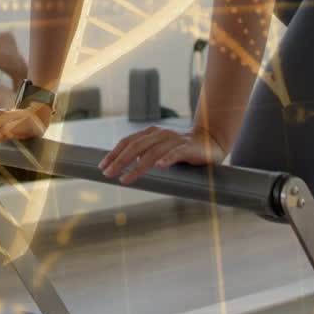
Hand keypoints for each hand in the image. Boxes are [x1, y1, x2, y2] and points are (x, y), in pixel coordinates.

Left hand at [98, 125, 226, 184]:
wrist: (211, 141)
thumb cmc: (182, 148)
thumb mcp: (160, 150)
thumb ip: (146, 154)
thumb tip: (128, 165)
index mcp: (151, 133)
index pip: (128, 142)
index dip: (114, 153)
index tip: (102, 166)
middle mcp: (160, 134)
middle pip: (136, 146)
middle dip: (120, 161)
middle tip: (108, 174)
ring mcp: (174, 140)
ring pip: (152, 152)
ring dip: (137, 166)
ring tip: (126, 179)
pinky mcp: (189, 148)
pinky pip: (176, 153)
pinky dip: (167, 158)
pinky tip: (159, 166)